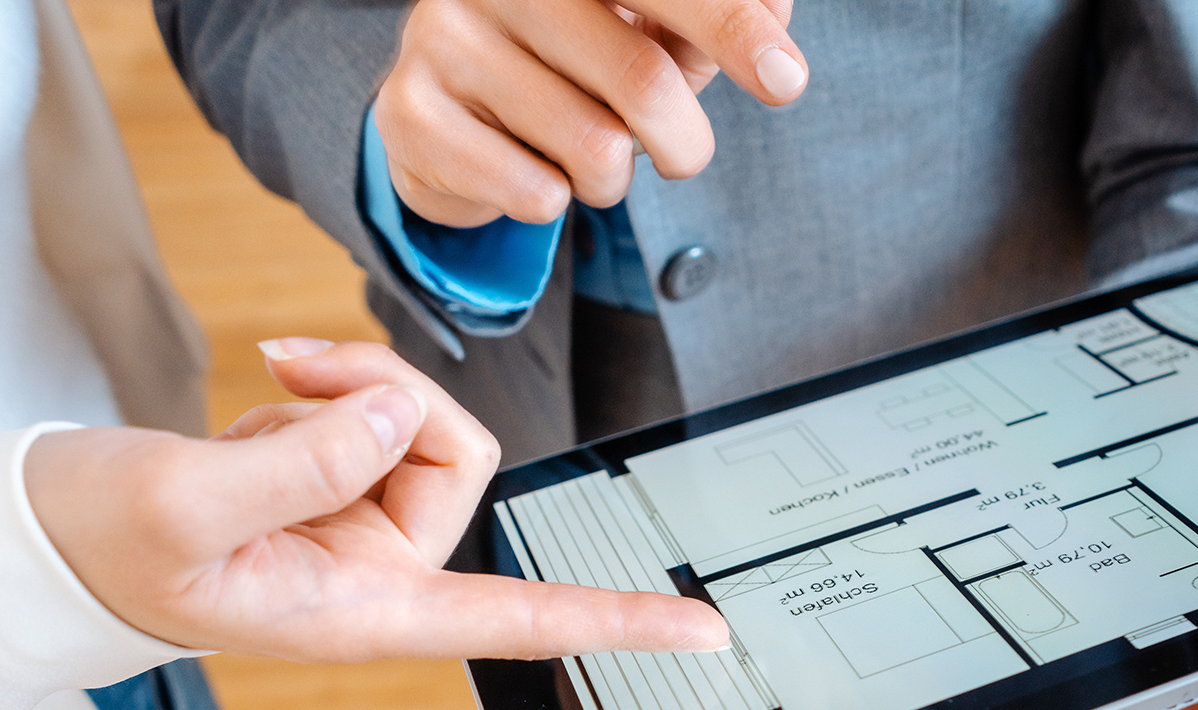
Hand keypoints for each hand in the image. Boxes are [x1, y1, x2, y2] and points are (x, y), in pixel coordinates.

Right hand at [24, 339, 728, 661]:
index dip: (618, 624)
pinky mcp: (340, 482)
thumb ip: (302, 461)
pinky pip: (370, 409)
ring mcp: (364, 527)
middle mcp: (384, 573)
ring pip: (417, 420)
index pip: (520, 619)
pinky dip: (319, 391)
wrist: (46, 529)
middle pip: (459, 452)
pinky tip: (257, 416)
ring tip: (261, 393)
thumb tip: (396, 411)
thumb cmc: (101, 543)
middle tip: (291, 366)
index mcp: (366, 614)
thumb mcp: (184, 506)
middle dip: (385, 391)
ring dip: (347, 385)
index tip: (710, 632)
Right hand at [374, 0, 807, 227]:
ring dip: (612, 178)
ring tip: (583, 151)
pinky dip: (553, 202)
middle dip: (684, 144)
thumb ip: (725, 18)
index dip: (732, 27)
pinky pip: (535, 194)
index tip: (786, 80)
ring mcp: (444, 36)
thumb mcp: (659, 32)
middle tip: (679, 155)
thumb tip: (776, 15)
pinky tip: (526, 168)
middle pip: (642, 81)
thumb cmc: (578, 62)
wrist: (454, 114)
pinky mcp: (411, 111)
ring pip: (594, 150)